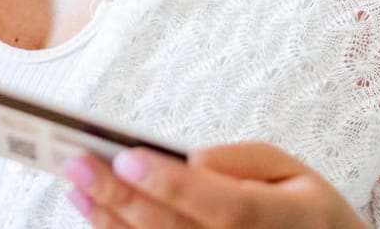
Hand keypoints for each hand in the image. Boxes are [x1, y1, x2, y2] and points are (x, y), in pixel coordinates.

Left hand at [62, 141, 370, 227]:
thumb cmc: (303, 209)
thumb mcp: (292, 171)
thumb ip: (243, 161)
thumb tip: (190, 160)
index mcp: (285, 218)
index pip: (225, 206)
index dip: (175, 184)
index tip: (126, 157)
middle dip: (123, 197)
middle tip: (77, 164)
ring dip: (112, 222)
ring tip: (75, 187)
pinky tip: (97, 215)